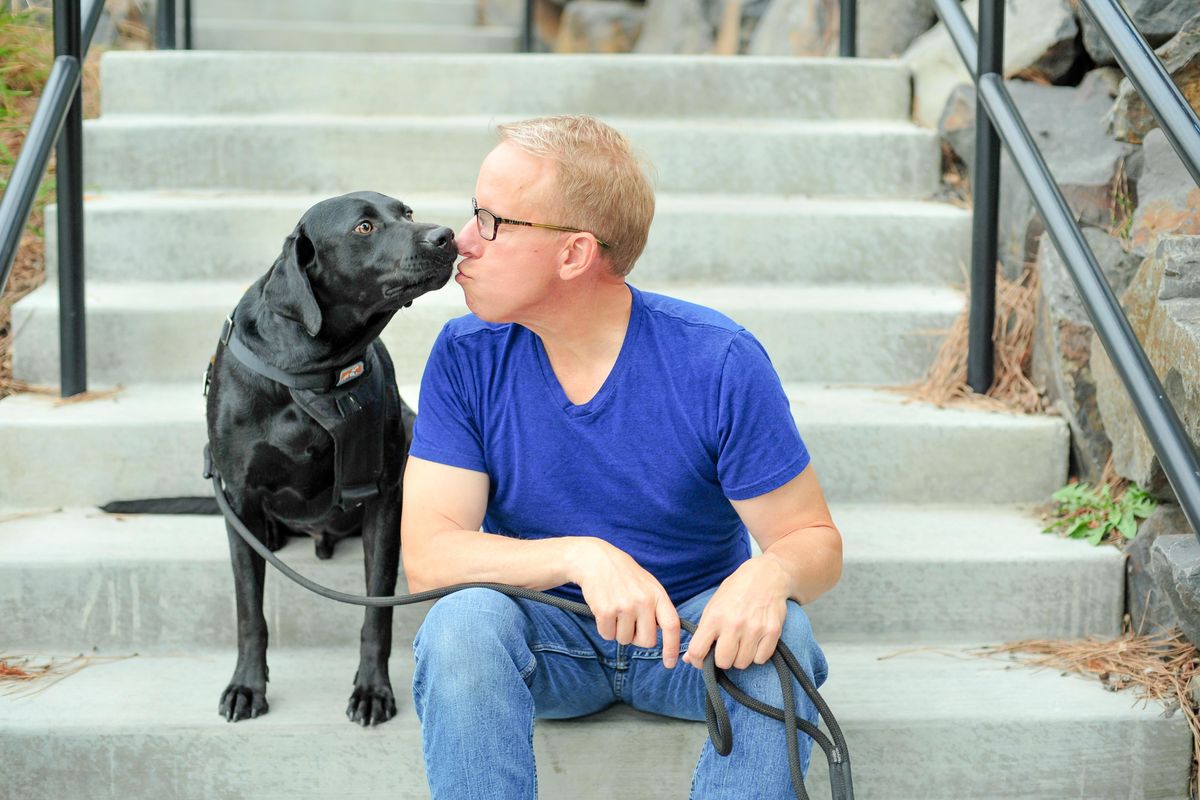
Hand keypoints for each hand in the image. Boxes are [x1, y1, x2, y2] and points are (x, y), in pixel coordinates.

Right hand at [568, 537, 681, 668]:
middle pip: (647, 641)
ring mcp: (624, 606)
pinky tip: (604, 610)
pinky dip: (604, 628)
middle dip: (637, 638)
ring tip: (615, 610)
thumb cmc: (624, 575)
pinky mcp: (605, 611)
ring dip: (618, 631)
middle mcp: (643, 601)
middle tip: (629, 622)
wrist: (596, 560)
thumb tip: (663, 635)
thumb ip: (657, 607)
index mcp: (657, 595)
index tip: (670, 663)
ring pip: (624, 640)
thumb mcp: (648, 585)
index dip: (672, 647)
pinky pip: (607, 635)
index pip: (671, 626)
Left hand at [683, 556, 789, 670]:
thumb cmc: (735, 591)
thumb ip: (701, 632)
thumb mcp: (713, 606)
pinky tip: (755, 641)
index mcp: (714, 617)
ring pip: (742, 663)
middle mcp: (734, 624)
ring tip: (741, 643)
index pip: (697, 651)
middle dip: (722, 659)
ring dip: (740, 657)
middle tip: (726, 648)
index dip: (696, 660)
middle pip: (723, 662)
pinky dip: (757, 655)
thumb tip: (688, 658)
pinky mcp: (772, 632)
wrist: (765, 575)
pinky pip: (761, 659)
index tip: (701, 659)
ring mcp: (755, 629)